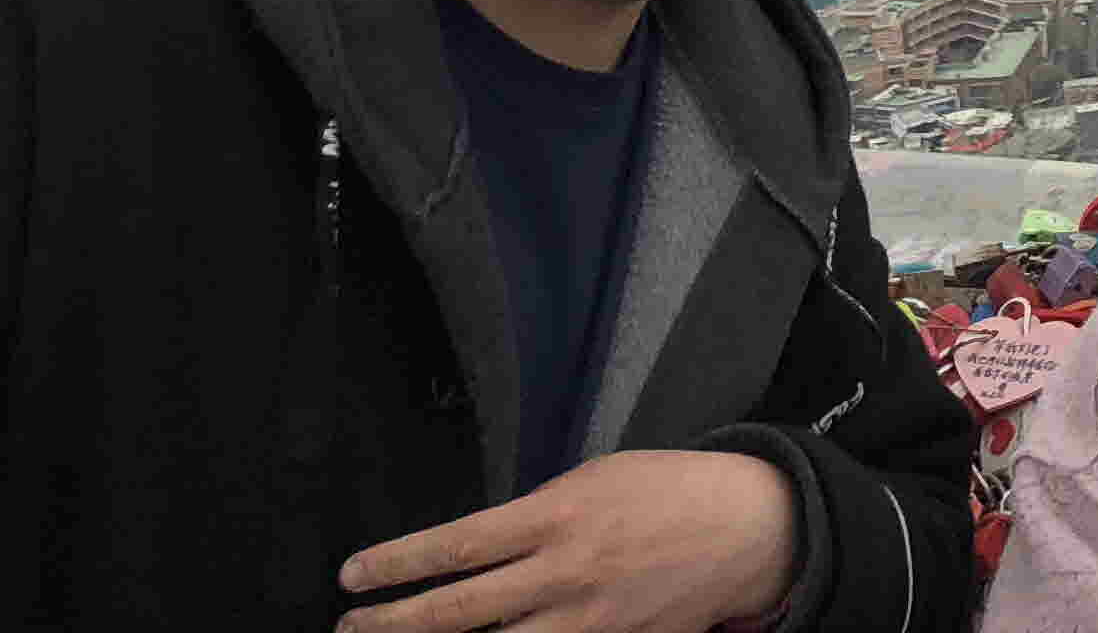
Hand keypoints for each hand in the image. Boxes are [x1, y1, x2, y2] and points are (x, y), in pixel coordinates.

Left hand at [336, 448, 798, 632]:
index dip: (397, 564)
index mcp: (560, 516)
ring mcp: (589, 623)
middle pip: (459, 613)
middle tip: (349, 627)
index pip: (458, 546)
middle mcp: (565, 574)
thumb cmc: (668, 490)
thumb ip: (535, 518)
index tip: (353, 575)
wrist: (748, 528)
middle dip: (392, 625)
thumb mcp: (595, 479)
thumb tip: (475, 552)